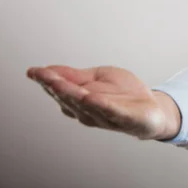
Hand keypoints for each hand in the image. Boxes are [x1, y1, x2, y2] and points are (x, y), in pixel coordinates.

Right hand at [26, 65, 179, 139]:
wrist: (153, 109)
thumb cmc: (124, 94)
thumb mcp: (98, 77)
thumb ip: (74, 76)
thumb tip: (46, 70)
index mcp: (80, 101)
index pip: (60, 90)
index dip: (46, 81)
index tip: (33, 72)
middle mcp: (88, 112)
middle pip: (69, 98)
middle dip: (55, 87)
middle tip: (43, 76)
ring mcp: (105, 116)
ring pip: (86, 105)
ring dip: (72, 95)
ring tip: (58, 83)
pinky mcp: (125, 118)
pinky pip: (111, 112)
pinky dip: (100, 105)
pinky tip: (90, 97)